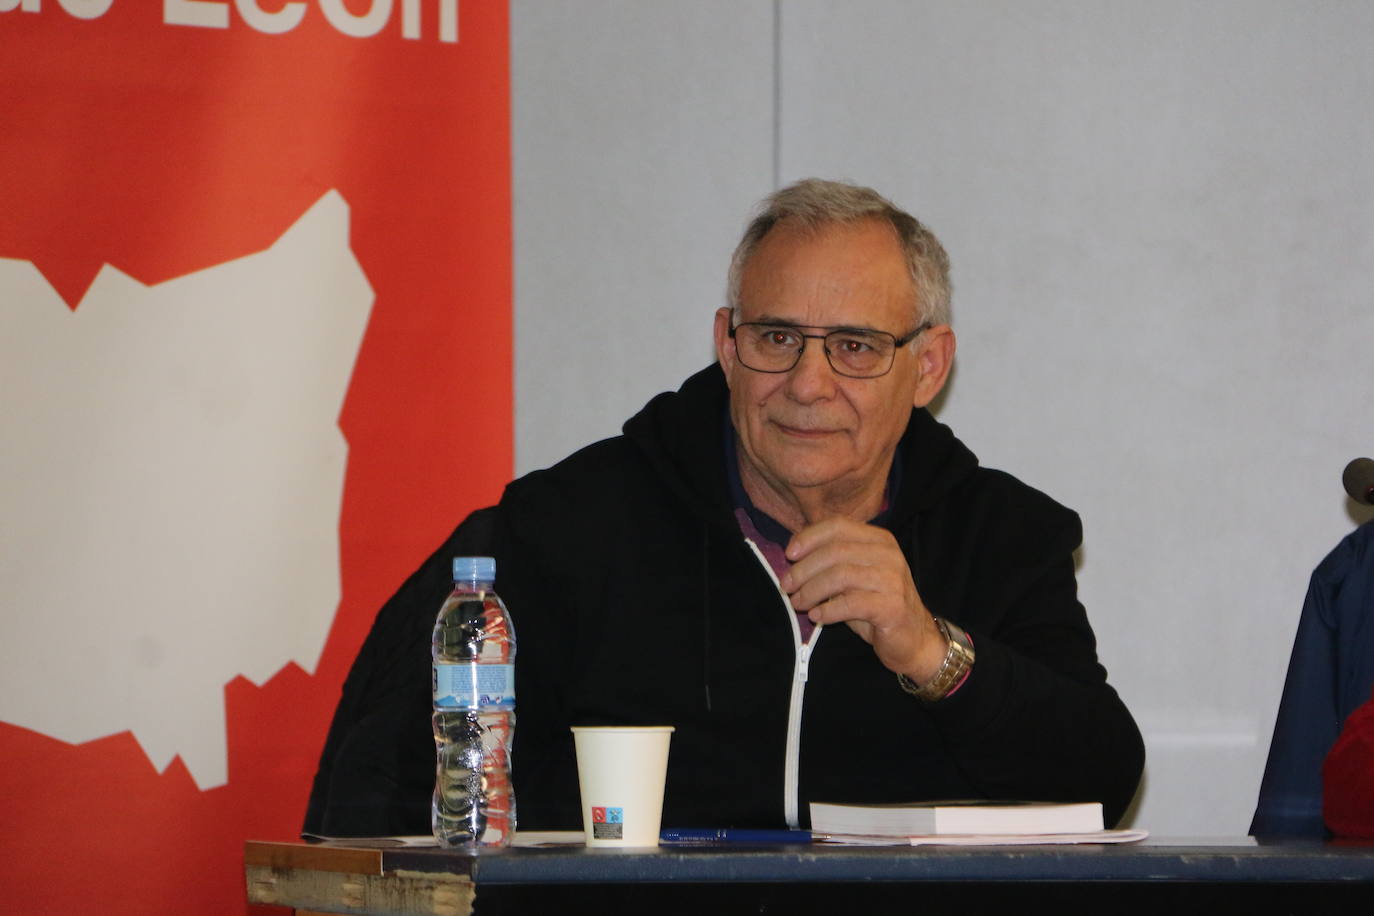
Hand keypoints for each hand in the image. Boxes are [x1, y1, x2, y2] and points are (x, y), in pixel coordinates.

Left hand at [780, 518, 947, 682]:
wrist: (914, 639)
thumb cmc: (876, 605)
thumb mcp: (854, 576)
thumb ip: (831, 562)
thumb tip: (792, 553)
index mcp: (879, 539)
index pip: (838, 526)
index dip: (808, 538)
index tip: (789, 555)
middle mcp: (888, 554)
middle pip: (835, 552)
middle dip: (803, 569)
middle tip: (786, 586)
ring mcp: (892, 580)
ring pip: (840, 576)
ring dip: (811, 590)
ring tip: (798, 603)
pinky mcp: (892, 607)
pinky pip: (850, 603)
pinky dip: (827, 610)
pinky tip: (817, 616)